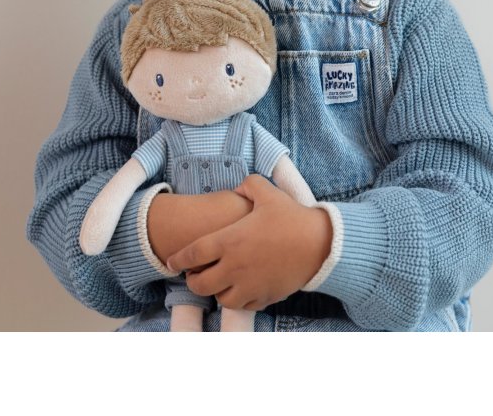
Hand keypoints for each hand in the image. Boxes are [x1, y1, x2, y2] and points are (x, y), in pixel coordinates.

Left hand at [165, 175, 331, 310]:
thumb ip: (248, 186)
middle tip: (194, 274)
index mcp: (229, 241)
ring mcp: (249, 285)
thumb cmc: (292, 218)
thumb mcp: (268, 193)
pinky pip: (243, 305)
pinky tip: (242, 288)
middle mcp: (234, 267)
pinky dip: (238, 299)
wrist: (320, 245)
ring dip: (216, 291)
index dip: (177, 260)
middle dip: (192, 280)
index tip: (171, 262)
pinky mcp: (265, 296)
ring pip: (220, 299)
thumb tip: (238, 189)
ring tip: (220, 281)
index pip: (192, 255)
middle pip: (200, 284)